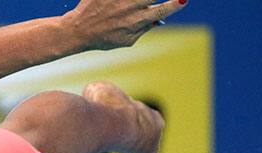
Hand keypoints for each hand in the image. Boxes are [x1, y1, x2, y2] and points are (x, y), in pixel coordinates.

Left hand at [64, 0, 188, 49]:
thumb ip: (143, 29)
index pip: (163, 10)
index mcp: (137, 21)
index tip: (183, 0)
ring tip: (141, 2)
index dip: (175, 4)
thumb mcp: (125, 41)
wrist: (78, 30)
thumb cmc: (103, 38)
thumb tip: (159, 18)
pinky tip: (124, 2)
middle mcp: (131, 7)